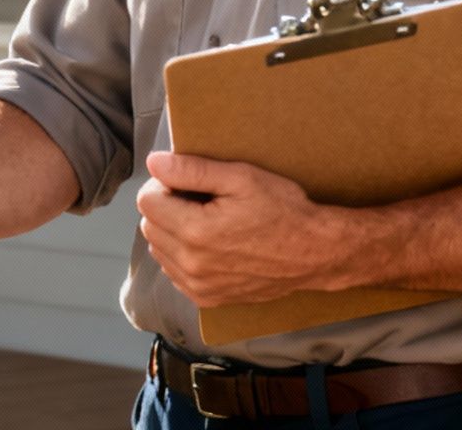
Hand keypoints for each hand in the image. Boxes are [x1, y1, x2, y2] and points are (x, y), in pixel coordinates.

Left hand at [135, 151, 352, 307]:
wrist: (314, 252)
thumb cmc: (283, 210)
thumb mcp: (241, 178)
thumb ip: (191, 170)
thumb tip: (154, 163)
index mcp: (195, 231)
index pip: (146, 202)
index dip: (163, 185)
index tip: (186, 183)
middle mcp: (192, 264)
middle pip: (149, 226)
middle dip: (166, 208)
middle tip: (199, 199)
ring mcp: (198, 285)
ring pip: (159, 250)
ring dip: (172, 232)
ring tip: (206, 221)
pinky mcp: (207, 298)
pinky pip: (174, 272)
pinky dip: (182, 256)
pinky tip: (209, 244)